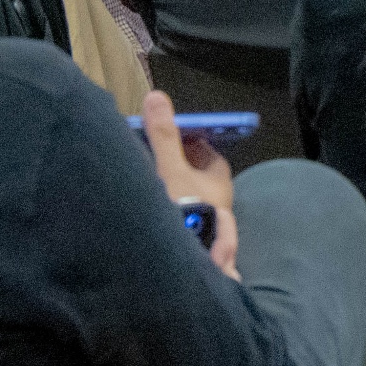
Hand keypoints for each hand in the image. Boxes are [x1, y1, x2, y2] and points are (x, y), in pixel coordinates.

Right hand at [142, 89, 240, 279]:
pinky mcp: (195, 244)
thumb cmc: (183, 211)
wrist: (179, 268)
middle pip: (198, 178)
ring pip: (189, 201)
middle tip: (151, 160)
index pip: (208, 153)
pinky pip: (182, 222)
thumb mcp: (169, 169)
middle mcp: (218, 203)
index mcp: (219, 181)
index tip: (167, 137)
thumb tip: (156, 96)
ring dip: (171, 192)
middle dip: (177, 168)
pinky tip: (149, 214)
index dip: (189, 142)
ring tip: (145, 185)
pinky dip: (168, 214)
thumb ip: (162, 135)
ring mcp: (207, 226)